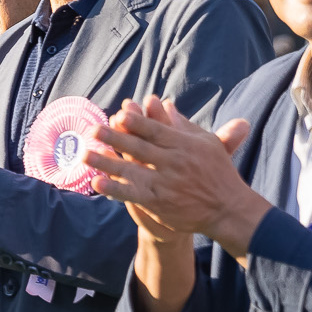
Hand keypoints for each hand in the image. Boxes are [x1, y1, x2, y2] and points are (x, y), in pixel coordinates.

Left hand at [84, 96, 263, 256]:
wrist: (227, 209)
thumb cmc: (217, 171)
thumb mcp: (206, 143)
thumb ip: (182, 124)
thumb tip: (164, 102)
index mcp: (184, 145)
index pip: (156, 131)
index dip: (137, 123)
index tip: (119, 114)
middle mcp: (173, 163)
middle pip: (139, 148)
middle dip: (115, 138)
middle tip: (92, 129)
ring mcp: (165, 184)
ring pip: (131, 170)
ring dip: (106, 162)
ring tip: (84, 154)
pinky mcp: (159, 203)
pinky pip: (132, 194)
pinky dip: (115, 189)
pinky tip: (96, 182)